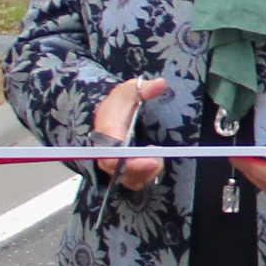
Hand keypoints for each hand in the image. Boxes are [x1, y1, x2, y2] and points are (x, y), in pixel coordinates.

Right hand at [90, 76, 167, 191]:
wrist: (110, 116)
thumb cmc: (120, 104)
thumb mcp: (128, 91)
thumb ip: (142, 89)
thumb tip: (159, 84)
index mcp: (106, 134)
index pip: (112, 154)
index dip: (130, 161)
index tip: (151, 159)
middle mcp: (107, 154)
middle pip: (121, 171)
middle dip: (142, 169)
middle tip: (158, 160)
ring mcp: (116, 166)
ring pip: (130, 179)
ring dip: (147, 173)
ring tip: (158, 158)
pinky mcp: (126, 172)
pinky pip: (136, 182)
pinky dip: (147, 177)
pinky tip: (155, 163)